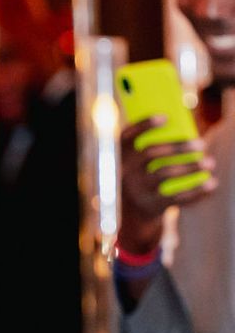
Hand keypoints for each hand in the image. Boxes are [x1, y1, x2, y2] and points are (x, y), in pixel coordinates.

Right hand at [119, 115, 216, 254]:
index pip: (127, 137)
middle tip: (201, 144)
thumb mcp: (138, 165)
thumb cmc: (144, 178)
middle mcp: (125, 172)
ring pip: (165, 173)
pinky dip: (196, 190)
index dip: (143, 126)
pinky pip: (176, 196)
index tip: (165, 117)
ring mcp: (137, 190)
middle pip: (151, 153)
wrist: (135, 215)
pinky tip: (212, 183)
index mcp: (121, 157)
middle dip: (178, 147)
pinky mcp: (151, 205)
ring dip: (190, 166)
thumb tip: (185, 130)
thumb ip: (151, 148)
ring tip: (210, 162)